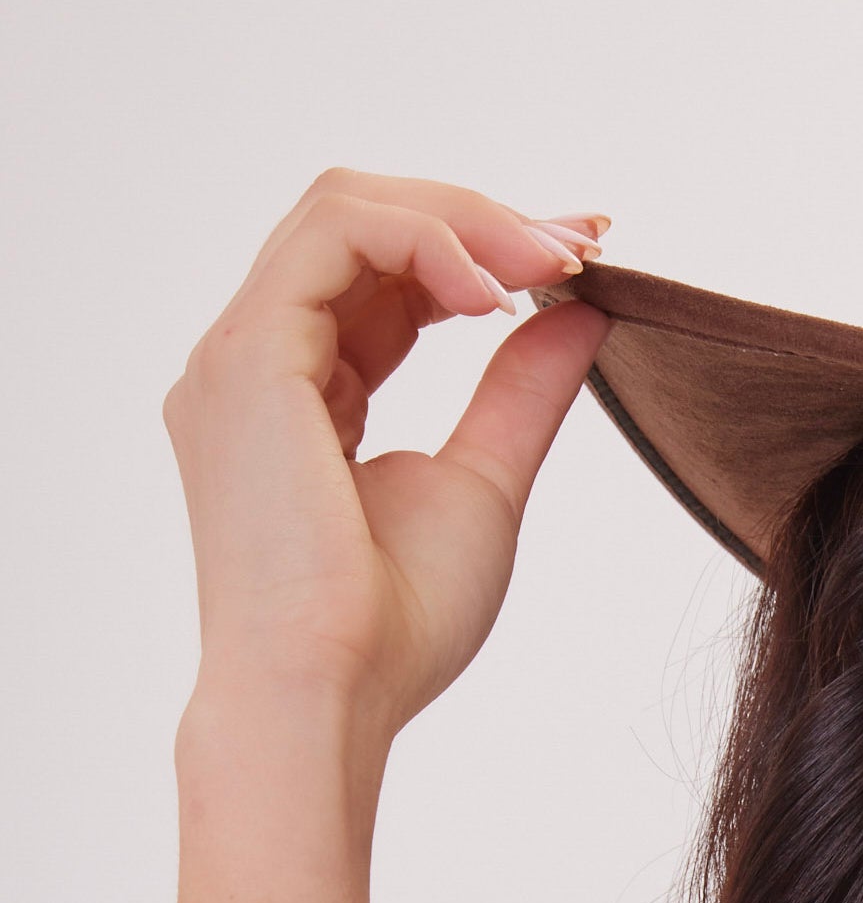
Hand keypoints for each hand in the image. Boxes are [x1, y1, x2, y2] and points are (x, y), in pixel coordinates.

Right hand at [163, 173, 612, 742]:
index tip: (581, 256)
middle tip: (582, 245)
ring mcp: (239, 354)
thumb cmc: (393, 626)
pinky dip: (429, 240)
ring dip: (464, 221)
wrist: (330, 694)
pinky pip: (337, 235)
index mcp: (298, 390)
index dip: (481, 250)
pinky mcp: (248, 355)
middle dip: (481, 220)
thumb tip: (582, 314)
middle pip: (362, 224)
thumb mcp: (483, 484)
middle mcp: (253, 361)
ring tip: (552, 264)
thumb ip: (520, 393)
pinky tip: (498, 293)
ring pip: (345, 209)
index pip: (383, 276)